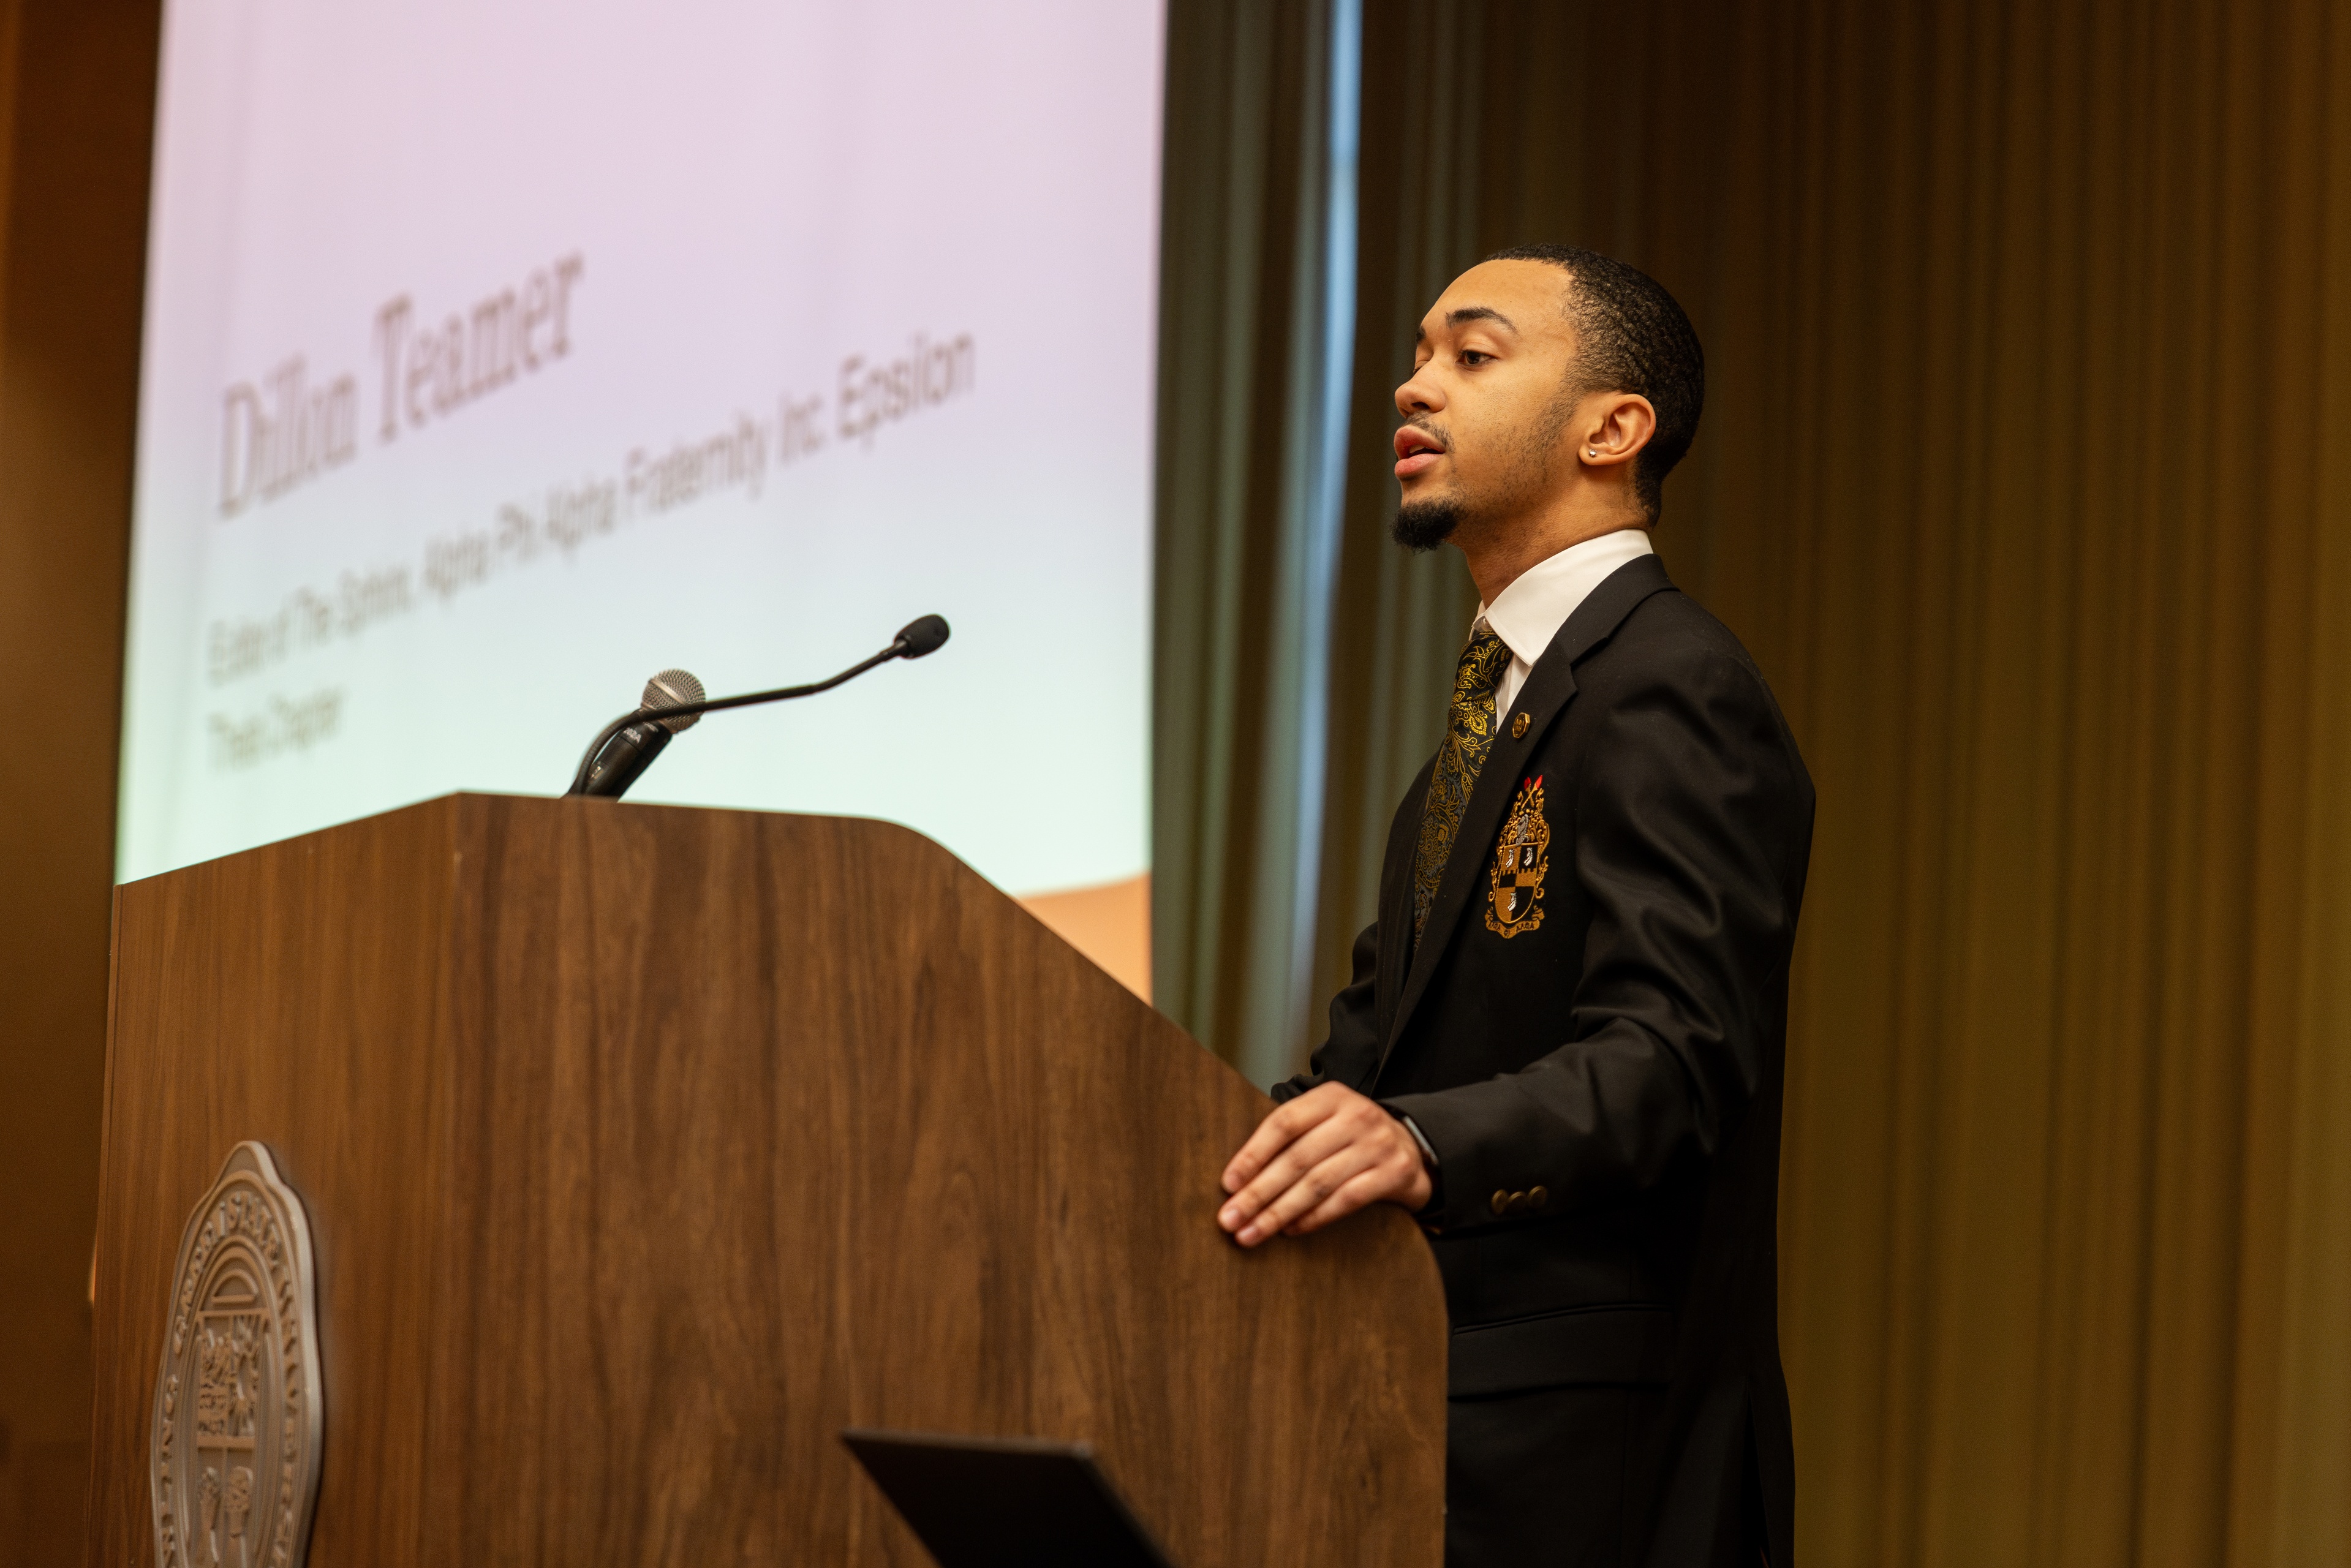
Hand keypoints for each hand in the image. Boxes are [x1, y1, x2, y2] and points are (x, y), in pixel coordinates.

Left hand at [1217, 1083, 1432, 1246]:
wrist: (1414, 1148)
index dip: (1252, 1154)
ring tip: (1251, 1233)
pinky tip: (1290, 1231)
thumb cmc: (1352, 1138)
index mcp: (1331, 1097)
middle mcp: (1356, 1115)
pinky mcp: (1395, 1173)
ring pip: (1318, 1183)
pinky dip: (1314, 1218)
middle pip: (1297, 1158)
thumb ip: (1291, 1137)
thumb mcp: (1326, 1121)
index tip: (1227, 1184)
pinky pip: (1346, 1200)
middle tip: (1229, 1220)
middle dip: (1258, 1193)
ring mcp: (1378, 1144)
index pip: (1283, 1122)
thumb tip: (1236, 1179)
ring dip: (1279, 1213)